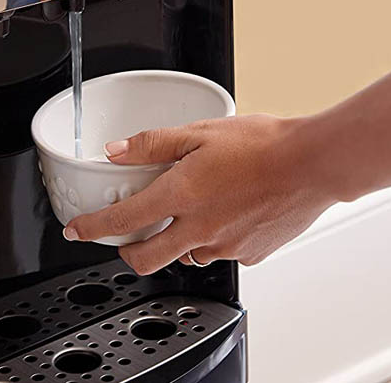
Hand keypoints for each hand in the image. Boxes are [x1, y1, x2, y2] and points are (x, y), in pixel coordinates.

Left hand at [62, 115, 335, 272]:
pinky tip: (227, 213)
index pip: (122, 220)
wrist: (314, 164)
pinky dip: (214, 238)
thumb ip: (153, 144)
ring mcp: (224, 246)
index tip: (76, 231)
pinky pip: (219, 252)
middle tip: (125, 239)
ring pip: (184, 255)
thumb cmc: (264, 144)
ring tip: (191, 210)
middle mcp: (199, 228)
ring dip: (176, 241)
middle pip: (146, 259)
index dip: (92, 228)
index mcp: (182, 195)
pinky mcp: (249, 254)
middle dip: (127, 253)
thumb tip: (116, 151)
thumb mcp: (200, 131)